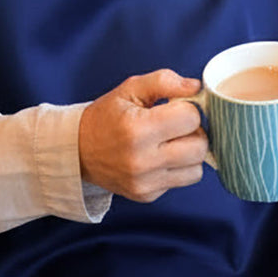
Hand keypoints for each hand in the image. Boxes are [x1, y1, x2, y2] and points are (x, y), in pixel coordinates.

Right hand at [78, 69, 208, 201]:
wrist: (78, 151)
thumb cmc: (106, 117)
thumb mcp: (129, 89)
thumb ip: (164, 81)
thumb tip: (196, 87)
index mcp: (137, 129)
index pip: (191, 118)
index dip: (187, 108)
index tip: (173, 108)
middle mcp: (142, 160)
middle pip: (200, 147)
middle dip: (194, 132)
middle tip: (176, 125)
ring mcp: (145, 183)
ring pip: (197, 169)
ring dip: (190, 153)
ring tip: (171, 143)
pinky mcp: (147, 196)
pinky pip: (182, 181)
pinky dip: (178, 168)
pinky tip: (160, 158)